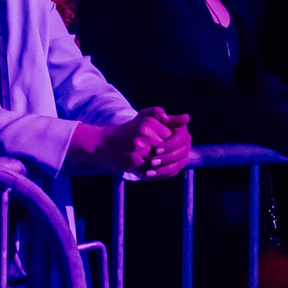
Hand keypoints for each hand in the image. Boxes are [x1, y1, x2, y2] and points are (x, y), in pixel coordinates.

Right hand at [77, 109, 192, 178]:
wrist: (101, 144)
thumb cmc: (125, 133)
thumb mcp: (144, 121)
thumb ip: (167, 119)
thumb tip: (187, 118)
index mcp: (149, 121)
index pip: (170, 138)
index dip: (163, 145)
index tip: (151, 145)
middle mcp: (145, 131)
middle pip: (165, 149)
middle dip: (158, 154)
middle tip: (143, 152)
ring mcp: (139, 145)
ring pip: (158, 160)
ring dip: (151, 163)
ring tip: (138, 157)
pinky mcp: (134, 158)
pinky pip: (149, 168)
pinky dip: (144, 169)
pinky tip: (134, 164)